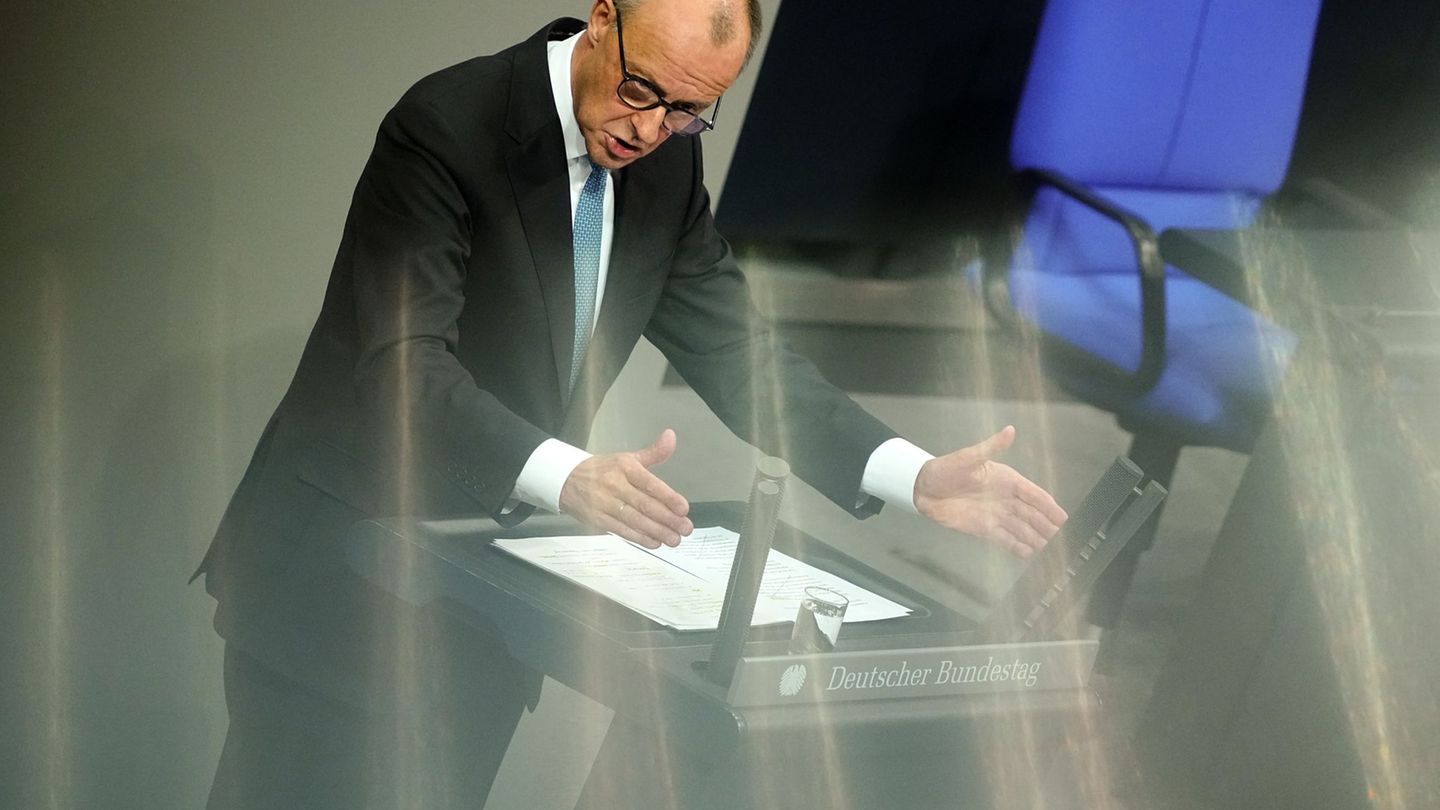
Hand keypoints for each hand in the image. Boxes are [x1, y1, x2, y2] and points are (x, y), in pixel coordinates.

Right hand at [559, 428, 693, 548]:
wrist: (565, 480)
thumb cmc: (602, 470)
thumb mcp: (626, 457)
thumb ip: (653, 452)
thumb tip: (671, 436)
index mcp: (624, 467)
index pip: (649, 483)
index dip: (668, 497)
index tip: (683, 508)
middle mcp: (614, 485)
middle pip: (644, 505)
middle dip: (667, 519)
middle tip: (685, 528)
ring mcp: (605, 504)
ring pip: (635, 520)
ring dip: (657, 532)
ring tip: (674, 539)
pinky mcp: (598, 520)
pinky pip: (622, 531)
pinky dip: (640, 538)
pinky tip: (655, 542)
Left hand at [914, 426, 1067, 557]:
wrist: (921, 489)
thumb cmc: (945, 470)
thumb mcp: (968, 457)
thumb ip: (991, 447)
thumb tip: (1010, 430)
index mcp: (1006, 480)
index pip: (1033, 494)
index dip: (1048, 505)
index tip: (1062, 517)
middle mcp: (1005, 499)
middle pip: (1031, 514)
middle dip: (1045, 525)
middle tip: (1061, 538)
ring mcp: (996, 515)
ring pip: (1021, 528)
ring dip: (1035, 538)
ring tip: (1049, 549)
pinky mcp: (984, 529)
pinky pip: (1005, 539)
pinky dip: (1017, 546)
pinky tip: (1029, 554)